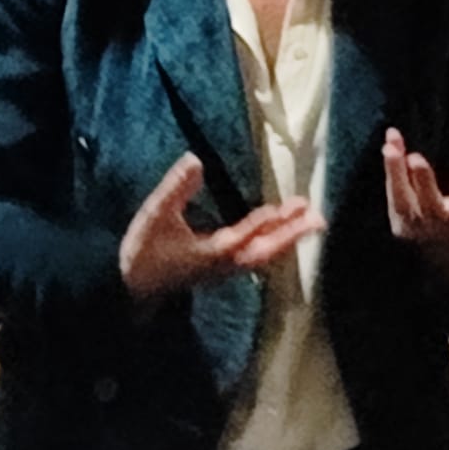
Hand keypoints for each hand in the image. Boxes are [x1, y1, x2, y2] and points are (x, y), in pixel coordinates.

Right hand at [118, 153, 323, 301]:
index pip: (235, 239)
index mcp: (205, 254)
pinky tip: (287, 234)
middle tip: (315, 217)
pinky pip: (258, 258)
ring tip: (312, 221)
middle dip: (289, 235)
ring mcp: (225, 269)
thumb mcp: (153, 216)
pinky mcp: (225, 269)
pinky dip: (276, 245)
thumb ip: (174, 189)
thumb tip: (195, 160)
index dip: (255, 226)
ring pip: (264, 256)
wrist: (133, 289)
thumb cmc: (143, 252)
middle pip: (262, 252)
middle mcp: (222, 264)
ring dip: (288, 239)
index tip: (277, 211)